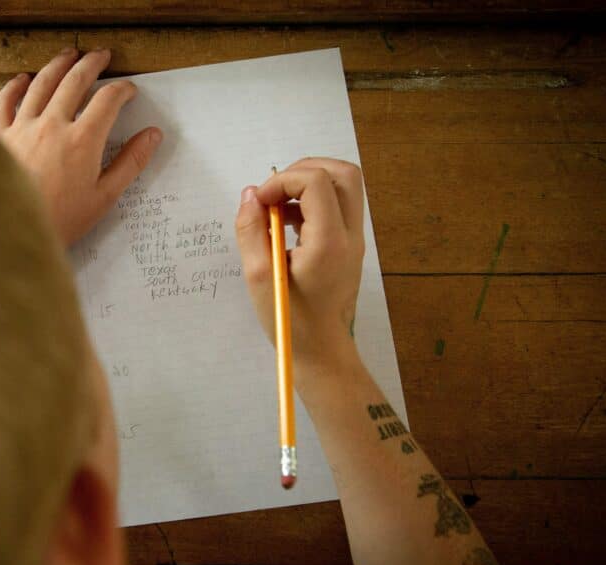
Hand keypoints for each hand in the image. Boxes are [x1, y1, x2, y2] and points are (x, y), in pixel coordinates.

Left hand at [0, 48, 162, 245]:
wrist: (11, 234)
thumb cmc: (60, 221)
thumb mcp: (104, 197)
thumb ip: (130, 163)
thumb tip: (153, 136)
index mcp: (82, 141)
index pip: (108, 100)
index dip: (122, 90)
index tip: (128, 91)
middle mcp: (51, 125)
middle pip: (75, 81)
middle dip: (92, 64)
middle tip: (101, 56)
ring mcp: (22, 128)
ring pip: (41, 84)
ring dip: (58, 65)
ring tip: (69, 55)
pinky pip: (5, 102)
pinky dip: (14, 86)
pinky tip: (22, 79)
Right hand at [234, 158, 365, 363]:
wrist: (322, 352)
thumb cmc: (289, 321)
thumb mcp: (259, 277)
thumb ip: (251, 231)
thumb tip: (250, 194)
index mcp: (329, 242)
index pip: (315, 182)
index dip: (282, 181)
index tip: (260, 202)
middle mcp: (350, 235)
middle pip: (342, 173)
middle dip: (303, 171)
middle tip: (274, 193)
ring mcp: (355, 240)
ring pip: (344, 186)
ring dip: (309, 185)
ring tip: (277, 210)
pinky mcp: (350, 246)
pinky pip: (338, 206)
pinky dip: (313, 201)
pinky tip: (286, 224)